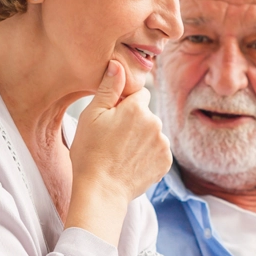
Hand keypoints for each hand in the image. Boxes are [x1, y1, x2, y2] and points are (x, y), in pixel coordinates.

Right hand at [66, 61, 171, 243]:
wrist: (101, 191)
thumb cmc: (90, 153)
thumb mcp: (91, 115)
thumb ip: (109, 88)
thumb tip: (118, 65)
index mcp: (137, 108)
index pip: (139, 93)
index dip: (124, 104)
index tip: (112, 118)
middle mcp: (155, 123)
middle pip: (146, 114)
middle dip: (134, 121)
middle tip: (113, 139)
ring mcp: (163, 143)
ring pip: (152, 132)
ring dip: (142, 138)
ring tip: (121, 153)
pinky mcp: (166, 162)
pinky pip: (157, 150)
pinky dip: (147, 154)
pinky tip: (131, 162)